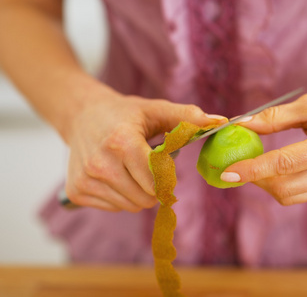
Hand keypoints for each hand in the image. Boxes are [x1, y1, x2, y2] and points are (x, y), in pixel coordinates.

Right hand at [64, 92, 224, 211]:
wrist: (82, 114)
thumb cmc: (125, 113)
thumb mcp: (156, 110)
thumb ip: (187, 117)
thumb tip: (219, 121)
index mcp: (122, 143)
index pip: (156, 181)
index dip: (167, 176)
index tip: (166, 164)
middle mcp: (100, 164)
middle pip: (146, 199)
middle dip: (155, 187)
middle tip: (148, 166)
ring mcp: (86, 180)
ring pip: (130, 206)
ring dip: (138, 192)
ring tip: (129, 168)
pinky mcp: (77, 192)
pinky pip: (114, 208)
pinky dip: (121, 196)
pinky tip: (115, 174)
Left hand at [222, 76, 306, 204]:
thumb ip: (275, 117)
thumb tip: (241, 125)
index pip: (281, 166)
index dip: (251, 170)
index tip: (226, 173)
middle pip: (282, 188)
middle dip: (255, 179)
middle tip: (236, 163)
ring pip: (290, 196)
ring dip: (267, 184)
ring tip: (253, 164)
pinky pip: (302, 194)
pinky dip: (282, 184)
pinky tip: (274, 168)